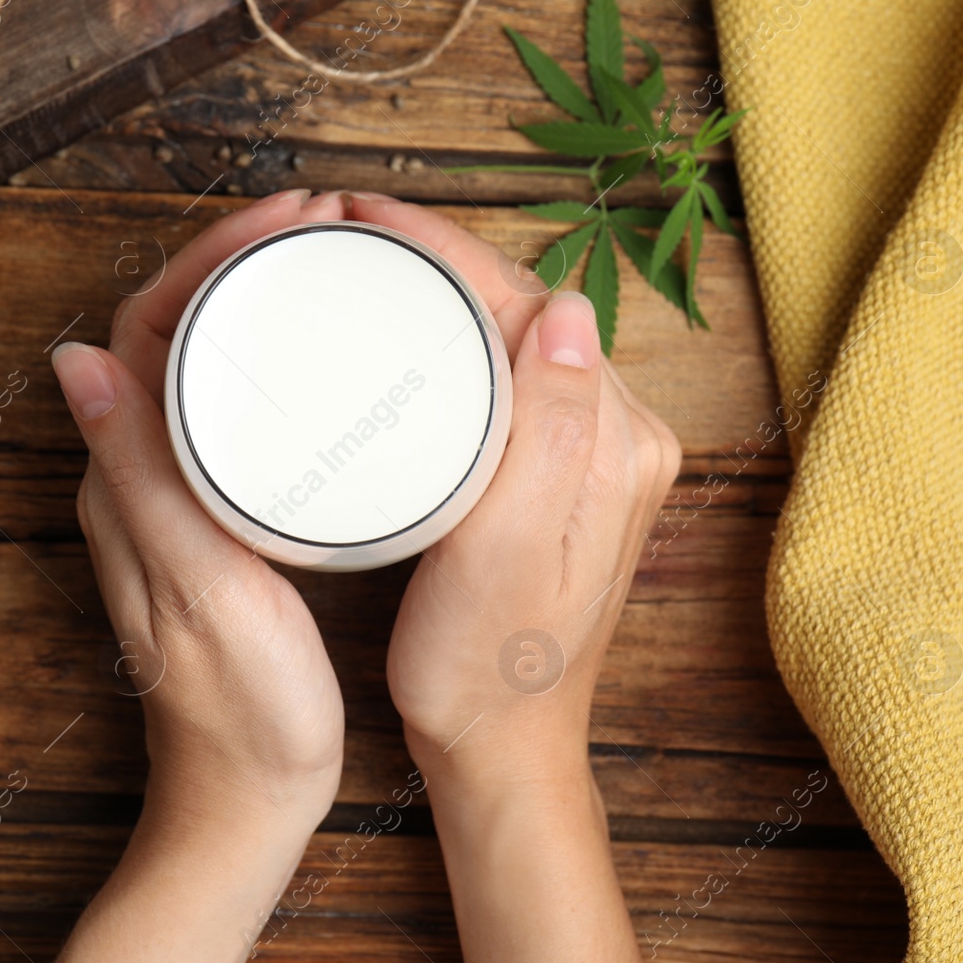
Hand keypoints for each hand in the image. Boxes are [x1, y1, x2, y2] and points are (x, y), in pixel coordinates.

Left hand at [36, 190, 353, 962]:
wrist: (247, 801)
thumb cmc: (240, 713)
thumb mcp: (201, 592)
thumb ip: (145, 483)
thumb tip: (79, 360)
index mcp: (126, 486)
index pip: (143, 330)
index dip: (206, 259)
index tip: (285, 221)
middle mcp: (135, 483)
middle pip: (167, 334)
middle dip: (233, 262)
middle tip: (316, 224)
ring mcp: (175, 503)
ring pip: (198, 369)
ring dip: (248, 305)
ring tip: (321, 264)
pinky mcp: (213, 526)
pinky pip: (225, 415)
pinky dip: (265, 366)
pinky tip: (317, 363)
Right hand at [347, 192, 677, 962]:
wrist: (502, 747)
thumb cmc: (486, 673)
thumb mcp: (508, 559)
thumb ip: (549, 434)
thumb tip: (567, 311)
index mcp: (616, 444)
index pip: (528, 305)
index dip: (443, 249)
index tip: (359, 215)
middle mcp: (619, 435)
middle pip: (523, 308)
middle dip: (438, 256)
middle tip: (342, 225)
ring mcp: (593, 453)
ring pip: (513, 336)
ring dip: (445, 290)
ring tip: (362, 260)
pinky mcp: (562, 474)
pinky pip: (507, 376)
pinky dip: (455, 341)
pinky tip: (402, 334)